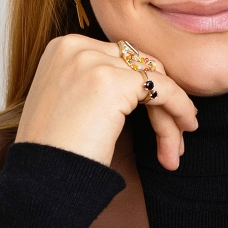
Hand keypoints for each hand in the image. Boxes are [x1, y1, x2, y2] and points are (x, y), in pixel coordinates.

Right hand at [15, 35, 196, 170]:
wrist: (41, 180)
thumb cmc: (54, 154)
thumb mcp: (67, 104)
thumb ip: (95, 83)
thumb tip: (139, 85)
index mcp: (62, 49)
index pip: (119, 58)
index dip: (141, 90)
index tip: (156, 119)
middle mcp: (75, 47)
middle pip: (138, 66)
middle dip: (160, 101)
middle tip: (173, 138)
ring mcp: (93, 62)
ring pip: (153, 79)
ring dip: (169, 115)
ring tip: (175, 148)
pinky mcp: (115, 82)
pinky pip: (163, 89)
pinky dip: (180, 107)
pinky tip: (186, 126)